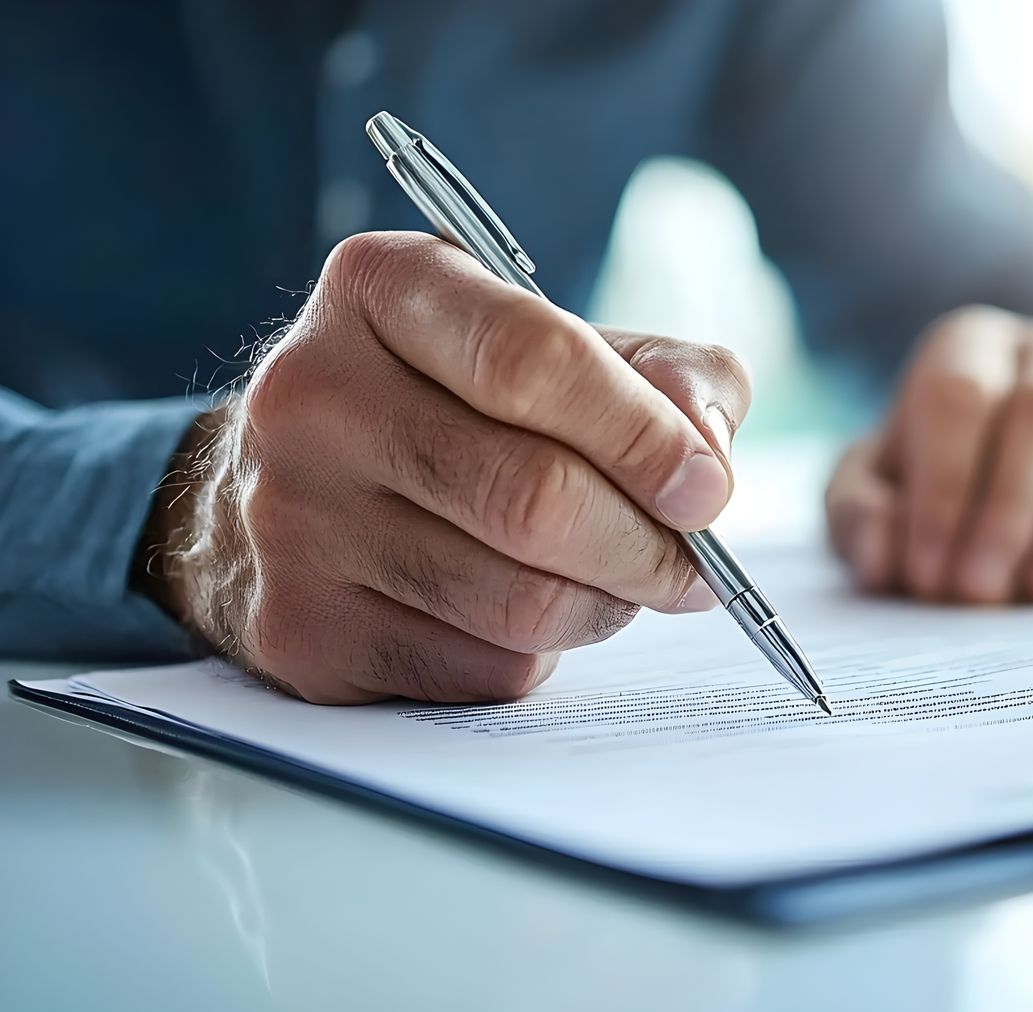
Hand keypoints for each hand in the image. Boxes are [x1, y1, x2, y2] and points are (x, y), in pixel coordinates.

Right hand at [143, 232, 750, 703]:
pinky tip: (527, 616)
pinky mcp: (300, 627)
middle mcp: (313, 393)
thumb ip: (667, 376)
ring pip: (517, 601)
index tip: (707, 490)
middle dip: (646, 547)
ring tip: (617, 585)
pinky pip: (478, 668)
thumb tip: (705, 457)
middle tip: (694, 569)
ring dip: (603, 607)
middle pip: (532, 497)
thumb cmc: (463, 404)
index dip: (642, 436)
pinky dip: (538, 656)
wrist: (292, 489)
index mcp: (383, 287)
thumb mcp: (563, 345)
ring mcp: (291, 517)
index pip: (532, 359)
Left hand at [826, 306, 1032, 604]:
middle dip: (1006, 510)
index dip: (942, 486)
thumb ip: (859, 513)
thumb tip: (880, 560)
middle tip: (977, 594)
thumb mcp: (875, 486)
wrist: (1020, 472)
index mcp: (975, 346)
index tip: (926, 573)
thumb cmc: (936, 475)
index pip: (960, 395)